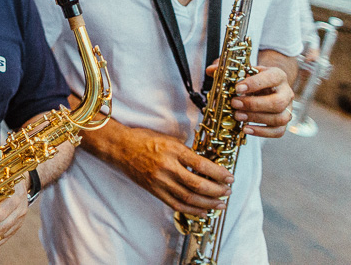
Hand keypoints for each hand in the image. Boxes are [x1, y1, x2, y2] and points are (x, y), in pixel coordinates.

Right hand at [116, 127, 232, 216]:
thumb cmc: (144, 139)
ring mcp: (160, 181)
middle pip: (197, 184)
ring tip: (220, 203)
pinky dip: (192, 210)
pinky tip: (203, 210)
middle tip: (228, 191)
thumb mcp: (168, 139)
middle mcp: (167, 167)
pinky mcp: (154, 191)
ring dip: (208, 203)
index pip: (201, 165)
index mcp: (172, 150)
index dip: (218, 173)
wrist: (120, 148)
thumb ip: (186, 152)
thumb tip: (206, 165)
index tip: (230, 177)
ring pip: (189, 197)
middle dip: (217, 190)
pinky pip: (176, 204)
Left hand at [230, 64, 293, 137]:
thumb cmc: (252, 78)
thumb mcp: (241, 69)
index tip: (237, 88)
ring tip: (238, 116)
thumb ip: (226, 68)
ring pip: (280, 118)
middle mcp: (286, 92)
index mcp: (277, 75)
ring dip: (257, 119)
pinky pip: (278, 131)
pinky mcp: (283, 122)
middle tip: (234, 103)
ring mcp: (287, 109)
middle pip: (278, 102)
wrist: (266, 86)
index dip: (255, 84)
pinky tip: (245, 128)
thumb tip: (211, 70)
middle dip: (254, 105)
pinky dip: (262, 132)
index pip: (272, 78)